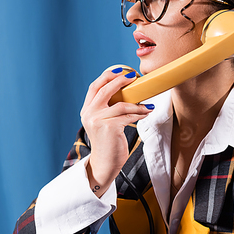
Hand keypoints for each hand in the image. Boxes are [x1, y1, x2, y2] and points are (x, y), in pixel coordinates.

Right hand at [80, 68, 153, 195]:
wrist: (105, 163)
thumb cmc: (108, 142)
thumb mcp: (103, 122)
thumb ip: (107, 108)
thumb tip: (126, 92)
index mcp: (86, 110)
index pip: (94, 86)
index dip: (107, 75)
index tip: (121, 70)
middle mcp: (89, 114)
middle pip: (104, 89)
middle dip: (120, 80)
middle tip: (134, 77)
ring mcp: (98, 120)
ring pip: (120, 104)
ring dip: (136, 101)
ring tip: (147, 102)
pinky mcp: (109, 127)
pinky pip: (128, 115)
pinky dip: (140, 112)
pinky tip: (147, 111)